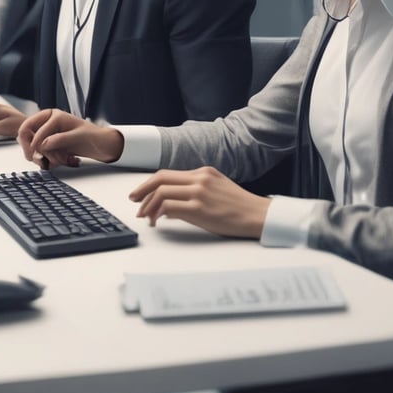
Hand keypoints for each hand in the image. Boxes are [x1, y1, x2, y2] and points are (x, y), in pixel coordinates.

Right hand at [18, 108, 123, 168]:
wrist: (102, 146)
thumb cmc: (93, 137)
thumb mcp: (77, 137)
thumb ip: (59, 139)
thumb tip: (42, 144)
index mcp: (53, 115)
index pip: (31, 128)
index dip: (34, 143)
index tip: (40, 155)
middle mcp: (48, 123)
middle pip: (25, 136)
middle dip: (32, 150)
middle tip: (41, 161)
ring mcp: (48, 135)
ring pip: (33, 148)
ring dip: (45, 158)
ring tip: (62, 160)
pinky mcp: (51, 146)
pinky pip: (42, 156)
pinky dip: (50, 162)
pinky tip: (65, 160)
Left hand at [129, 167, 269, 238]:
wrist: (258, 215)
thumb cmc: (239, 207)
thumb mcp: (217, 189)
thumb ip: (195, 190)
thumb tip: (170, 204)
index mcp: (203, 172)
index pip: (168, 173)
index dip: (149, 183)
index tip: (140, 193)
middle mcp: (199, 178)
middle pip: (160, 178)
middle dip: (142, 191)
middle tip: (134, 202)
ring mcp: (199, 192)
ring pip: (162, 191)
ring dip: (149, 205)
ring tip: (146, 217)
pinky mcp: (200, 208)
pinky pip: (170, 206)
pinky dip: (159, 212)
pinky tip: (159, 221)